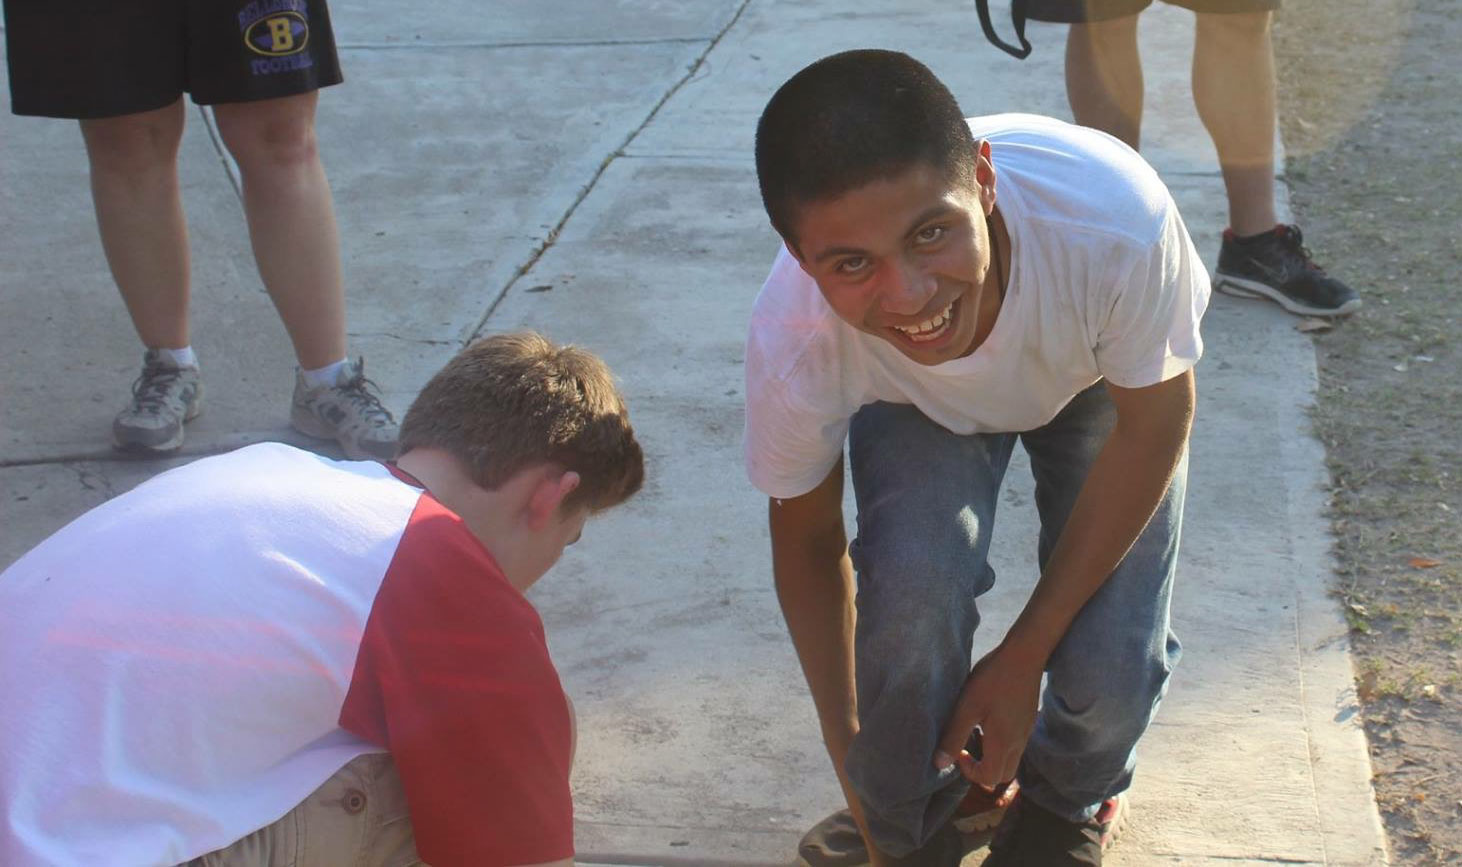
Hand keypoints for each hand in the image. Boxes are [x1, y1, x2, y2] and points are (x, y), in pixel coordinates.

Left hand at [932, 645, 1042, 786]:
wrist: (1025, 655)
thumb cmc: (993, 679)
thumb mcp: (967, 707)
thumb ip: (954, 737)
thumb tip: (940, 764)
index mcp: (1002, 743)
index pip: (989, 778)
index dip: (970, 772)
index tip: (958, 751)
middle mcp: (1018, 742)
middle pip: (1002, 774)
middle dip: (982, 770)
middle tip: (966, 749)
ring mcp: (1026, 732)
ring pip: (1010, 759)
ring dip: (991, 757)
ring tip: (975, 733)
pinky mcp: (1027, 720)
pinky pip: (1015, 745)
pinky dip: (1000, 744)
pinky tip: (987, 720)